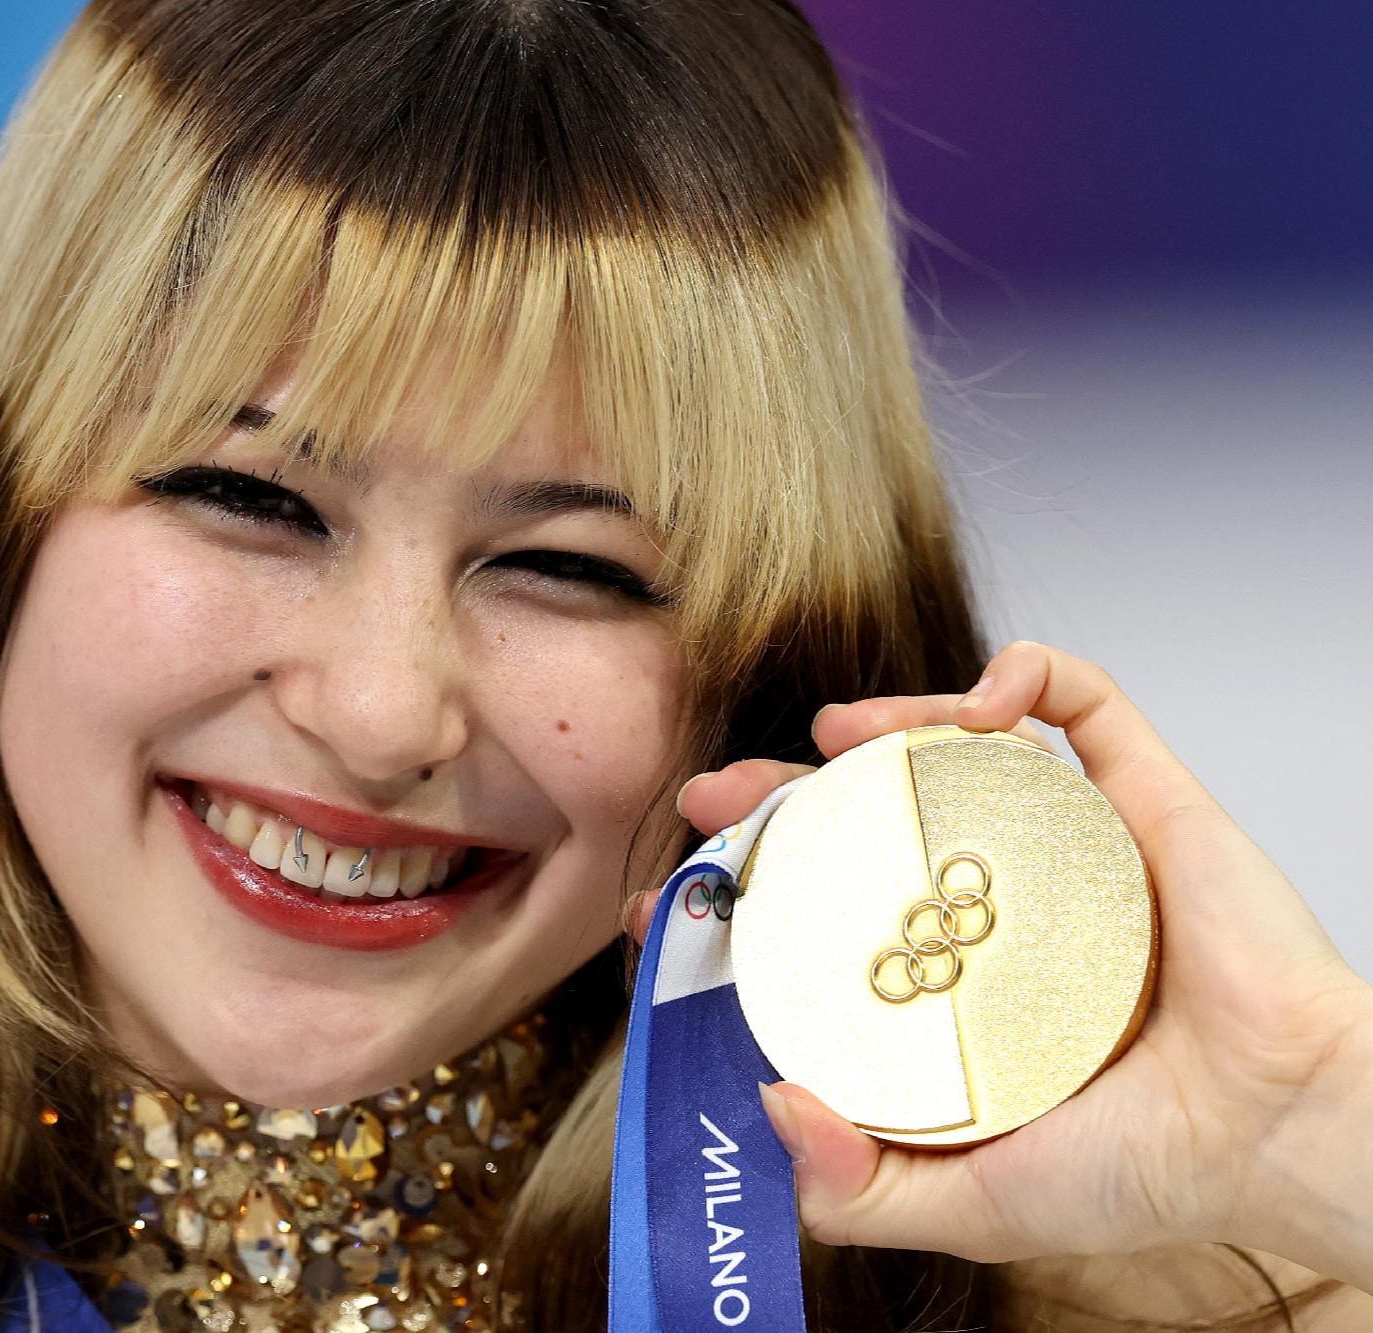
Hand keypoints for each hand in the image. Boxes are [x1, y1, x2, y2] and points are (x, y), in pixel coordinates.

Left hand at [635, 641, 1372, 1290]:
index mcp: (949, 983)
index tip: (671, 896)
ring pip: (957, 750)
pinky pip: (1084, 705)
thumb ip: (862, 1191)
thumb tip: (772, 1105)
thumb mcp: (974, 1203)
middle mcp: (996, 907)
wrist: (1288, 1134)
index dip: (742, 896)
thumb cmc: (1151, 1171)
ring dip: (886, 720)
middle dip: (779, 796)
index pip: (819, 917)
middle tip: (716, 794)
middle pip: (865, 821)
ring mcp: (1065, 846)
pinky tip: (983, 698)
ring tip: (833, 730)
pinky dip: (1028, 674)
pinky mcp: (1143, 798)